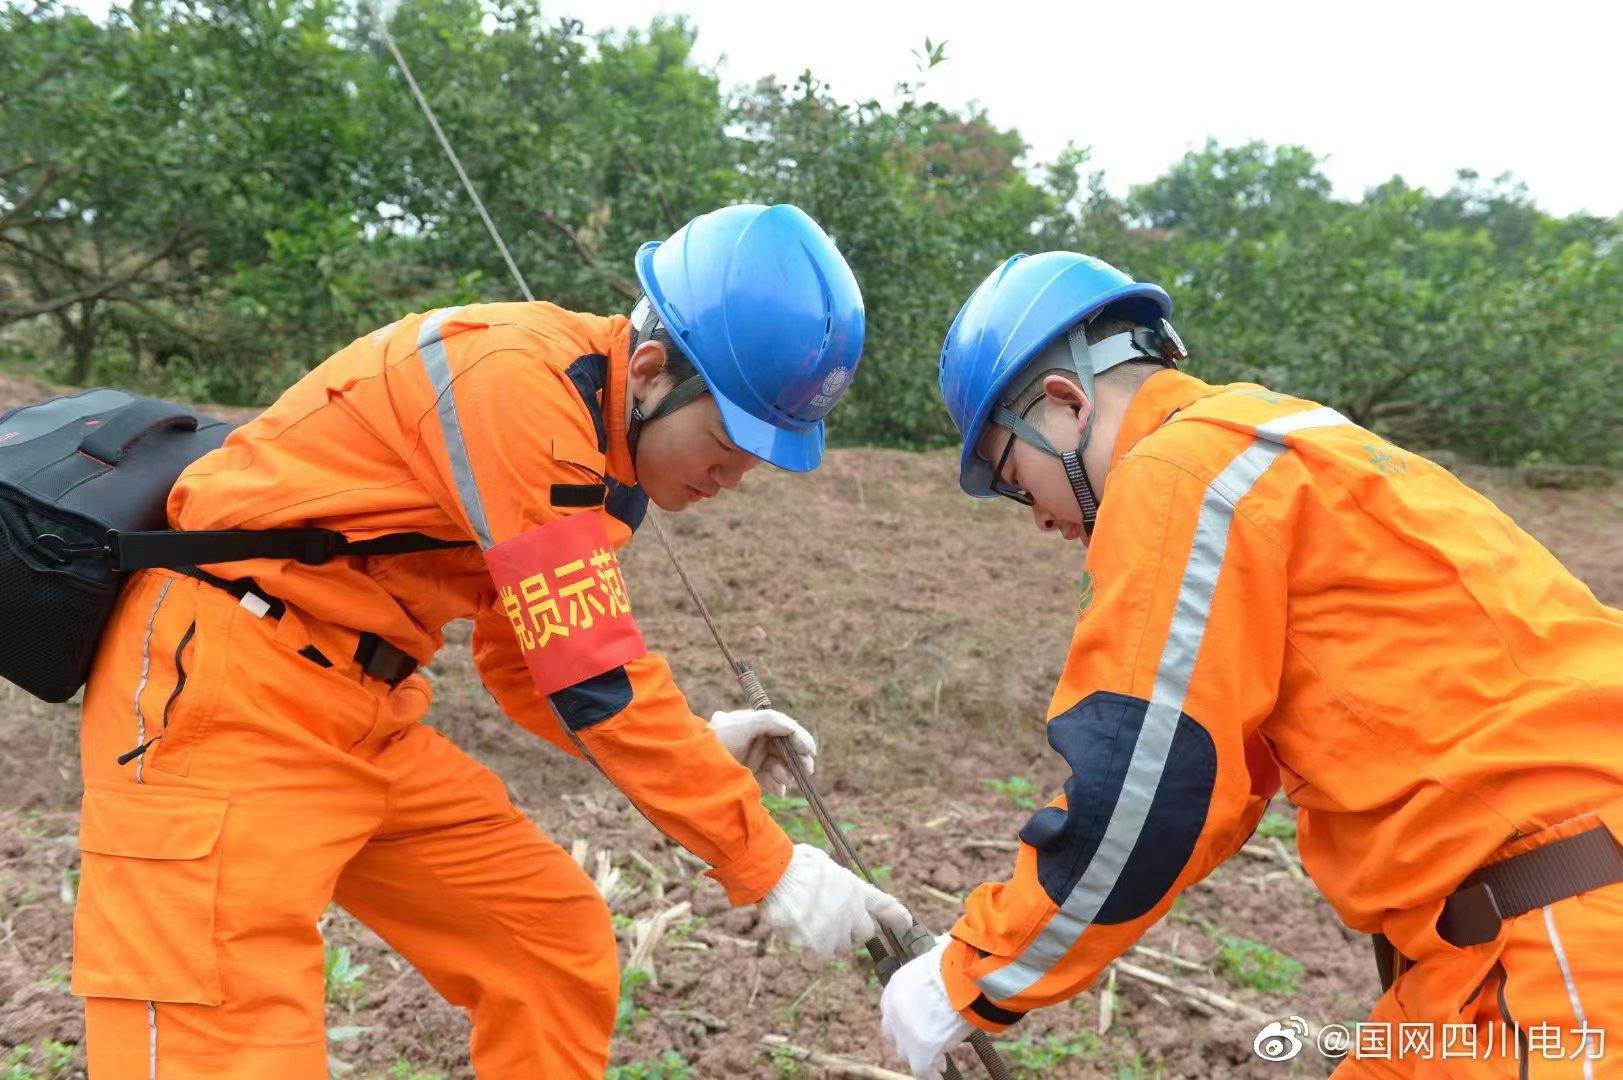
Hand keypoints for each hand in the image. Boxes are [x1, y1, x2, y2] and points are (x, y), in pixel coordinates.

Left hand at [708, 707, 814, 793]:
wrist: (693, 770)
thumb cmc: (716, 742)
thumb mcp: (742, 725)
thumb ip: (769, 721)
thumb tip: (792, 727)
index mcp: (752, 722)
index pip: (783, 727)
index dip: (799, 738)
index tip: (810, 752)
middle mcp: (754, 738)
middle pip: (783, 748)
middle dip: (795, 760)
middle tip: (806, 772)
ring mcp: (751, 757)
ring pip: (778, 764)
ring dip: (786, 773)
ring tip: (786, 782)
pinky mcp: (748, 774)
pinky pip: (769, 778)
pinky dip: (777, 785)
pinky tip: (780, 792)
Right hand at [758, 844, 911, 958]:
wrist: (776, 873)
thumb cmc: (794, 863)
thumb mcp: (824, 863)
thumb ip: (836, 883)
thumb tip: (834, 888)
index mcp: (854, 888)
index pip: (884, 904)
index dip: (898, 917)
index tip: (907, 924)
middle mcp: (851, 911)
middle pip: (861, 935)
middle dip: (848, 933)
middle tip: (826, 921)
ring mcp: (835, 929)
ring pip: (837, 948)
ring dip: (824, 942)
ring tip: (804, 920)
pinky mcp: (817, 944)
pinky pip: (816, 958)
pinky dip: (807, 951)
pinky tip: (794, 931)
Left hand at [880, 935, 971, 1078]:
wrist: (964, 974)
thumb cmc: (958, 959)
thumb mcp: (935, 954)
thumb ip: (932, 963)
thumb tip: (944, 943)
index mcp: (895, 987)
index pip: (893, 1011)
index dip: (907, 1021)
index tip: (921, 1025)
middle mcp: (893, 1011)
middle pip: (896, 1034)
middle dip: (911, 1040)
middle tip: (930, 1043)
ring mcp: (905, 1032)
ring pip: (908, 1053)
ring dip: (923, 1055)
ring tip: (939, 1061)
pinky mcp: (921, 1050)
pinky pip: (923, 1070)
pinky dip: (932, 1073)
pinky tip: (940, 1073)